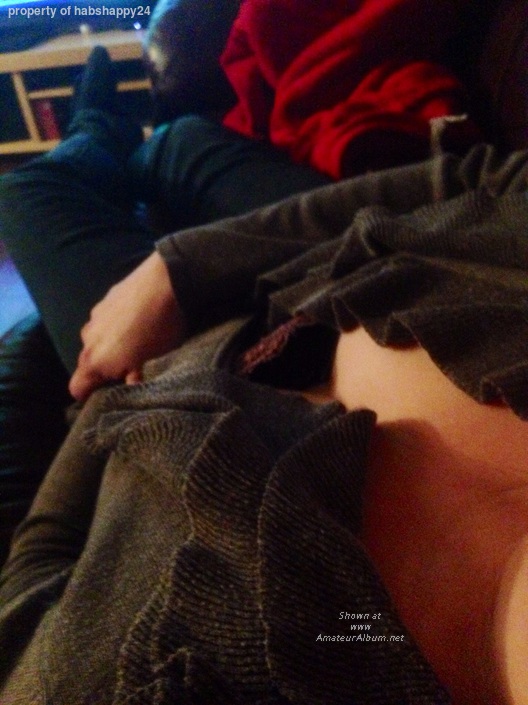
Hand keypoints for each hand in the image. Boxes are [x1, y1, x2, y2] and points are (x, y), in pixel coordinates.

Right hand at [69, 251, 184, 400]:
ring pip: (96, 341)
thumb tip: (130, 383)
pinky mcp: (105, 300)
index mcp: (95, 360)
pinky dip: (114, 327)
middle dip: (105, 370)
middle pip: (88, 364)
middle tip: (131, 369)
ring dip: (110, 346)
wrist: (166, 282)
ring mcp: (94, 317)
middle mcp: (88, 339)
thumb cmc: (160, 329)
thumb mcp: (152, 360)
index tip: (106, 396)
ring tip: (136, 343)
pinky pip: (104, 322)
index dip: (88, 396)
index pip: (77, 388)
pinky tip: (136, 322)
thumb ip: (135, 375)